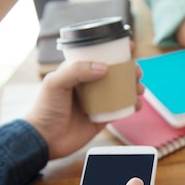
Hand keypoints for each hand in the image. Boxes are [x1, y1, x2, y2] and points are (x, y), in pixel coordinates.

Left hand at [24, 58, 144, 159]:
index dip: (115, 50)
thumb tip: (104, 67)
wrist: (44, 139)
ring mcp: (97, 101)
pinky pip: (121, 110)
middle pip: (114, 73)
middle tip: (137, 72)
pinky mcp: (102, 118)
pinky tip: (137, 105)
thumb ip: (77, 71)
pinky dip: (132, 106)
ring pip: (121, 90)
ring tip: (140, 89)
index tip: (129, 46)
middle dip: (130, 70)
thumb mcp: (55, 82)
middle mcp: (88, 85)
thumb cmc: (44, 108)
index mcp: (77, 71)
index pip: (98, 56)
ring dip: (134, 87)